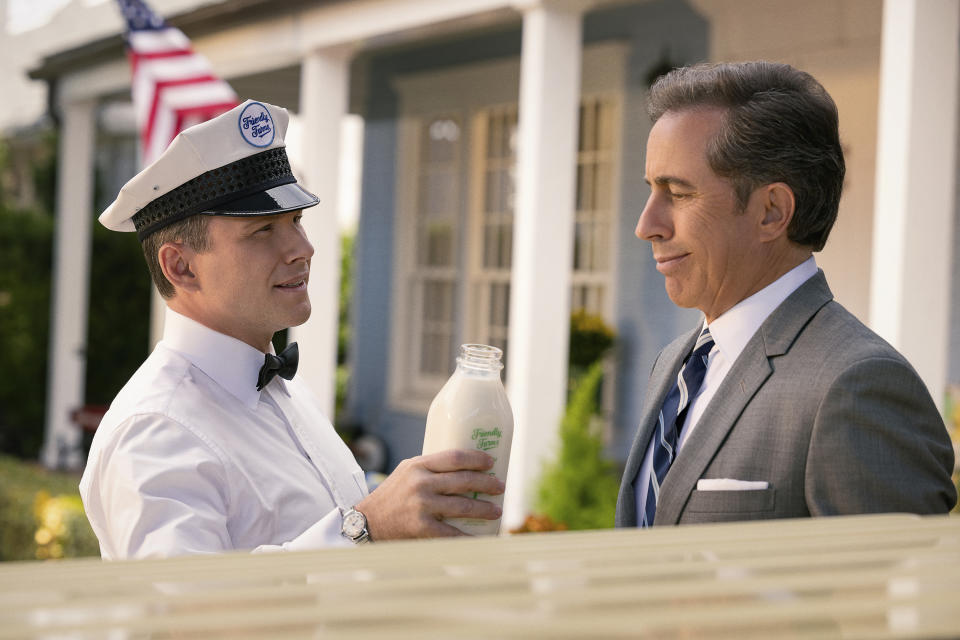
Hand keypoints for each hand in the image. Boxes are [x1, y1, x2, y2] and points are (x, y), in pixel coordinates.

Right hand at [355, 449, 504, 540]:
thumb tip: (467, 466)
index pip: (455, 457)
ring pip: (462, 506)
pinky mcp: (421, 527)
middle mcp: (421, 483)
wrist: (367, 522)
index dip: (477, 459)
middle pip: (463, 480)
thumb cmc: (393, 495)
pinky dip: (469, 536)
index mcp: (418, 465)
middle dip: (487, 483)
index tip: (491, 463)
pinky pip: (452, 532)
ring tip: (497, 511)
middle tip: (500, 487)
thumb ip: (431, 468)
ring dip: (484, 508)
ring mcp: (421, 505)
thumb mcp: (407, 471)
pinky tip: (481, 536)